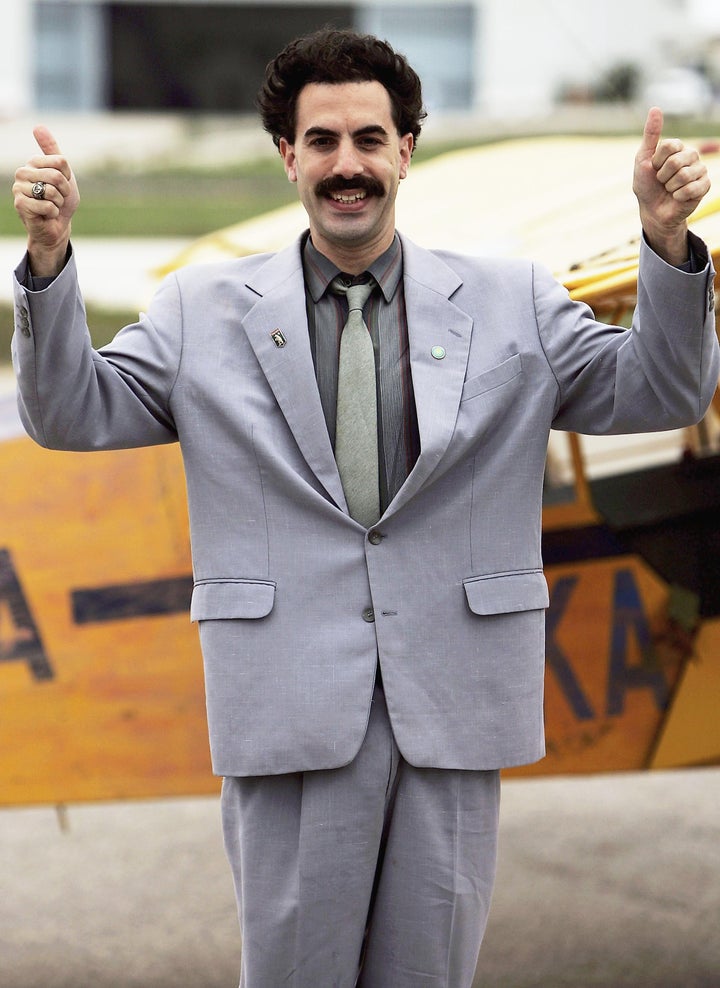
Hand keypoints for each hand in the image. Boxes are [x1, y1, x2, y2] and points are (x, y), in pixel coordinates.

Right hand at [12, 126, 79, 275]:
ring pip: (51, 191)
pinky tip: (46, 215)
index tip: (63, 185)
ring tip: (52, 206)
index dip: (68, 177)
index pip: (61, 162)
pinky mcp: (20, 204)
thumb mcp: (64, 173)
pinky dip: (53, 213)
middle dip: (64, 191)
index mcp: (33, 162)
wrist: (57, 226)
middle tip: (58, 199)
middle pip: (56, 175)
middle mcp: (22, 172)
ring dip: (58, 203)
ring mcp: (19, 188)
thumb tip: (37, 126)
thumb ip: (53, 151)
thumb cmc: (60, 200)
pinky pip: (48, 205)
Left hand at [632, 107, 709, 264]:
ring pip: (684, 175)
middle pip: (676, 161)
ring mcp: (700, 170)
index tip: (654, 169)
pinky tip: (678, 197)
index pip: (669, 146)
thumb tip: (655, 108)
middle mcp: (692, 155)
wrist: (653, 211)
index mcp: (678, 147)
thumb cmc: (647, 186)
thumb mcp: (642, 159)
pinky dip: (679, 196)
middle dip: (663, 176)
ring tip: (670, 189)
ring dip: (670, 187)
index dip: (657, 162)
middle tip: (662, 182)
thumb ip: (650, 135)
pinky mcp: (705, 186)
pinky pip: (691, 189)